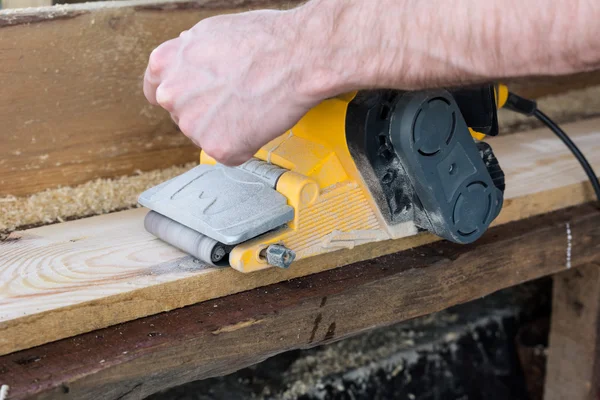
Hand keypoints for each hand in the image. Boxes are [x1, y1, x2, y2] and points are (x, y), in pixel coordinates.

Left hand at [143, 9, 328, 165]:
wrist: (297, 57)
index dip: (179, 97)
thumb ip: (190, 56)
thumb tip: (191, 67)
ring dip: (227, 129)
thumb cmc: (264, 40)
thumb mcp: (211, 32)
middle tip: (238, 100)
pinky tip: (259, 121)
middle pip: (184, 116)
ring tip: (253, 105)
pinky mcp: (217, 148)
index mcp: (165, 65)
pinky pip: (230, 153)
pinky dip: (246, 144)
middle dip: (207, 112)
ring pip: (208, 137)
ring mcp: (193, 125)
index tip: (191, 102)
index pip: (155, 92)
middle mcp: (172, 96)